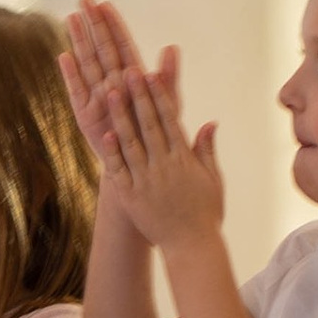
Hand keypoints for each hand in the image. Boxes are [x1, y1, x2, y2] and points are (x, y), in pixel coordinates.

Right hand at [63, 3, 182, 180]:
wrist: (143, 168)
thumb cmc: (159, 137)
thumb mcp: (169, 106)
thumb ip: (169, 79)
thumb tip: (172, 48)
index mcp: (134, 79)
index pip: (123, 45)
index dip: (114, 25)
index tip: (105, 3)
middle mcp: (113, 84)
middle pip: (102, 49)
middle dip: (93, 25)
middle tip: (83, 0)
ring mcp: (98, 98)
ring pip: (87, 64)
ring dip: (79, 41)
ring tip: (71, 18)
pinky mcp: (86, 116)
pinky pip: (77, 92)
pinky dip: (71, 76)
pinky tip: (64, 57)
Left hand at [105, 61, 223, 251]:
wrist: (191, 247)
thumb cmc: (204, 213)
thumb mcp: (212, 180)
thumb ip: (206, 150)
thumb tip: (209, 123)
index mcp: (184, 159)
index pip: (170, 120)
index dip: (160, 96)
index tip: (153, 75)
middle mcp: (164, 166)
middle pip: (149, 124)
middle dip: (139, 96)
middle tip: (129, 71)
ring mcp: (146, 180)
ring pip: (131, 142)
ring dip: (121, 116)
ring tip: (111, 92)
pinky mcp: (131, 196)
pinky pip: (120, 171)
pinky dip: (113, 152)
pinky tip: (105, 133)